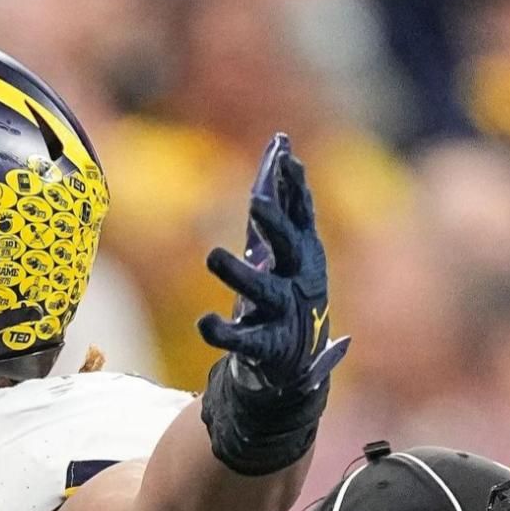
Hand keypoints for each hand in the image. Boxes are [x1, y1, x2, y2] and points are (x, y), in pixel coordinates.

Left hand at [197, 134, 347, 394]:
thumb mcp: (285, 248)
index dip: (296, 188)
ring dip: (239, 273)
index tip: (288, 157)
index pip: (301, 215)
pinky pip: (240, 338)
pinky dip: (222, 331)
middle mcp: (298, 281)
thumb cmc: (285, 292)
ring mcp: (282, 315)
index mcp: (304, 256)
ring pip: (262, 292)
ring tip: (213, 255)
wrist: (295, 363)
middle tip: (257, 202)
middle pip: (288, 248)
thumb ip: (281, 203)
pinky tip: (205, 321)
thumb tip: (280, 147)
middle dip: (275, 225)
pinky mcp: (264, 346)